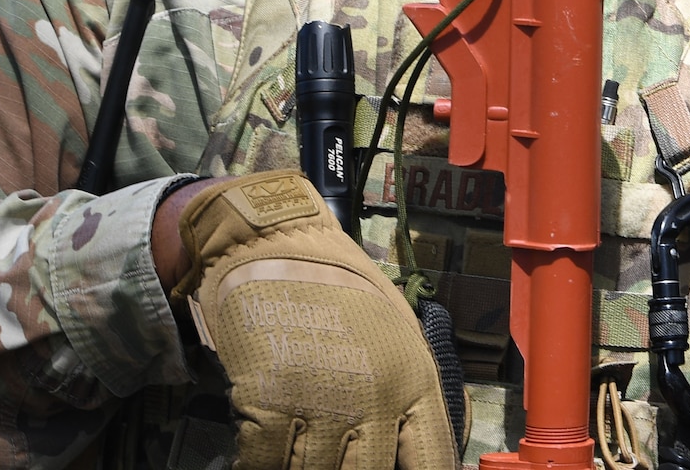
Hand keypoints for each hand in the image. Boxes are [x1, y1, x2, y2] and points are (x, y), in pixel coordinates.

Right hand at [168, 171, 456, 469]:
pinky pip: (262, 464)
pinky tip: (258, 457)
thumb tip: (423, 453)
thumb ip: (413, 398)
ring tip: (300, 449)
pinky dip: (256, 466)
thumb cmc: (340, 289)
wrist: (277, 243)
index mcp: (416, 381)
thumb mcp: (400, 336)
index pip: (432, 462)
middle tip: (335, 459)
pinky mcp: (267, 400)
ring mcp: (321, 401)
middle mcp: (375, 398)